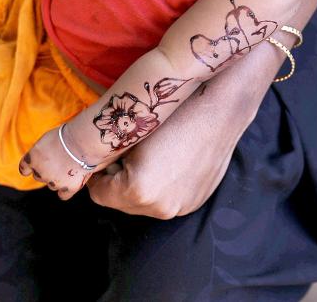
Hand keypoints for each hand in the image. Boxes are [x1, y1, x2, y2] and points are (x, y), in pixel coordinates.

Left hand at [19, 126, 91, 200]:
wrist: (82, 141)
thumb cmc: (66, 134)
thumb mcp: (47, 138)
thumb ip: (42, 150)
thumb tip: (45, 154)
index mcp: (32, 158)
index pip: (24, 168)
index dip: (30, 168)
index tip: (35, 166)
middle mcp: (40, 172)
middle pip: (39, 176)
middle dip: (46, 170)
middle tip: (59, 161)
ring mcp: (54, 182)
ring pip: (52, 185)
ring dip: (57, 179)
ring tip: (69, 167)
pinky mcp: (68, 188)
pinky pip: (63, 195)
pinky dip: (66, 190)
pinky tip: (72, 183)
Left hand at [86, 101, 233, 218]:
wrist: (222, 108)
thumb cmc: (174, 113)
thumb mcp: (131, 133)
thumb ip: (109, 156)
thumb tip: (95, 164)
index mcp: (138, 190)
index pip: (98, 194)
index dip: (97, 175)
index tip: (102, 159)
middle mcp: (159, 207)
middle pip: (120, 203)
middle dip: (117, 182)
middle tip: (125, 154)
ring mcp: (180, 207)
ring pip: (144, 204)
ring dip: (139, 186)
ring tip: (150, 156)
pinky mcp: (195, 202)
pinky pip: (166, 200)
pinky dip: (161, 187)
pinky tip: (170, 161)